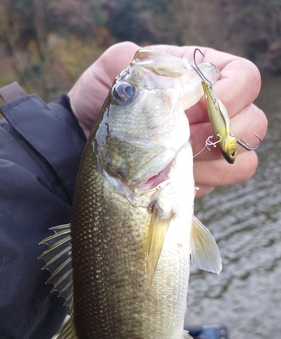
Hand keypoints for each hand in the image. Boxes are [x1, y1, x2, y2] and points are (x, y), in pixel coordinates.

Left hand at [68, 41, 266, 197]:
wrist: (88, 138)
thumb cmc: (104, 99)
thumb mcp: (113, 71)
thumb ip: (141, 64)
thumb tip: (173, 79)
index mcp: (201, 76)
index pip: (245, 77)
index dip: (232, 92)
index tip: (198, 105)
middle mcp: (215, 111)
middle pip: (253, 121)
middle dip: (220, 134)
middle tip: (184, 137)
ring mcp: (211, 145)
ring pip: (242, 157)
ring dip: (211, 161)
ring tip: (175, 157)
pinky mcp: (203, 173)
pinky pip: (221, 181)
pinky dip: (202, 180)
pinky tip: (173, 174)